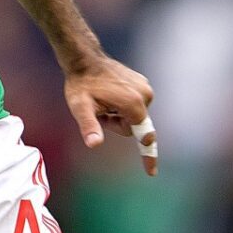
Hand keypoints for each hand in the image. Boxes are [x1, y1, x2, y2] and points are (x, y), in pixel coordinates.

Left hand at [63, 55, 157, 175]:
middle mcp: (145, 96)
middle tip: (99, 110)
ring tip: (103, 100)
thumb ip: (89, 125)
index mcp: (133, 105)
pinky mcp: (143, 84)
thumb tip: (93, 143)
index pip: (144, 137)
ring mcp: (145, 88)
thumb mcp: (80, 107)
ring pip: (134, 116)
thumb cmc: (81, 84)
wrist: (84, 60)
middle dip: (117, 123)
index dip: (148, 156)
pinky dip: (123, 105)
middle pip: (134, 126)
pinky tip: (110, 93)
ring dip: (119, 114)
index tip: (151, 173)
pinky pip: (135, 105)